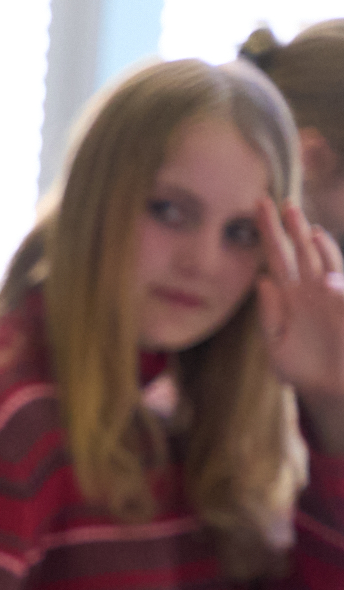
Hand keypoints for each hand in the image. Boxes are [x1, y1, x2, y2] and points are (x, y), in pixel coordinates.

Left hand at [260, 201, 343, 448]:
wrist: (331, 388)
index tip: (254, 209)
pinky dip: (328, 262)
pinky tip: (319, 243)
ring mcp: (329, 294)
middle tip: (273, 201)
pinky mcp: (342, 305)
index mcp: (288, 297)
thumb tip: (261, 282)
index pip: (275, 258)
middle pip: (297, 251)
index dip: (267, 235)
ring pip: (319, 259)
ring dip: (308, 238)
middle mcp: (309, 289)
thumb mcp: (277, 346)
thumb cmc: (304, 368)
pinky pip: (337, 279)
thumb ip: (269, 317)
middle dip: (287, 227)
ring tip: (295, 216)